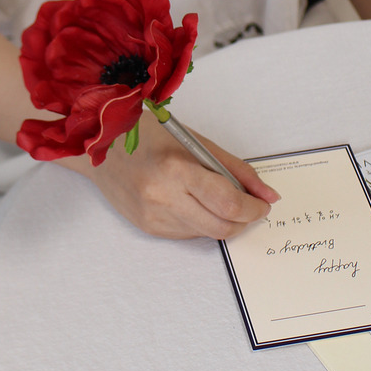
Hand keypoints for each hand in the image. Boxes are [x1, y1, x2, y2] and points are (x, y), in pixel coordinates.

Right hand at [82, 110, 278, 238]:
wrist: (102, 148)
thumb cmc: (150, 136)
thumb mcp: (198, 143)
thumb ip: (236, 170)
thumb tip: (268, 194)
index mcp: (176, 169)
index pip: (227, 202)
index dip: (253, 208)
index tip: (263, 203)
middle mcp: (162, 198)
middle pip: (221, 226)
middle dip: (244, 221)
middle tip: (252, 207)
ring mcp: (153, 217)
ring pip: (206, 233)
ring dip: (223, 220)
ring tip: (218, 197)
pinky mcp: (148, 228)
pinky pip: (188, 234)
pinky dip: (201, 221)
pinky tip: (192, 201)